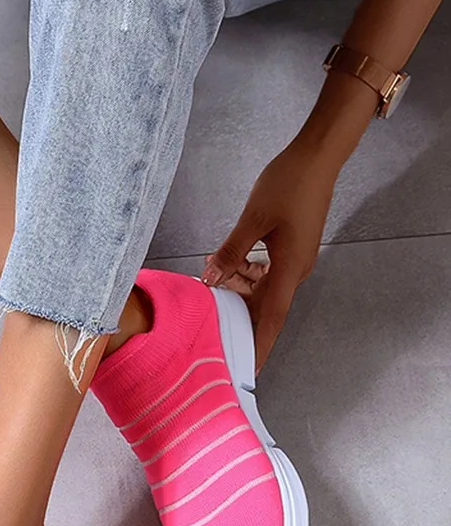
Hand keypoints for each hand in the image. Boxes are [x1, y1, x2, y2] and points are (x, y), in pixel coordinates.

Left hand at [203, 139, 337, 370]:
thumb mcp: (253, 220)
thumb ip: (231, 252)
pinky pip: (265, 270)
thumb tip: (211, 280)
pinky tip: (225, 260)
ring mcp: (294, 259)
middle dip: (236, 312)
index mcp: (290, 269)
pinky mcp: (290, 247)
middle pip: (262, 305)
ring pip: (260, 286)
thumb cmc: (289, 184)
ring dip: (236, 285)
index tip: (248, 369)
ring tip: (209, 273)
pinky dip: (245, 270)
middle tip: (209, 319)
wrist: (317, 156)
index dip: (259, 346)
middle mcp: (295, 270)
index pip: (271, 318)